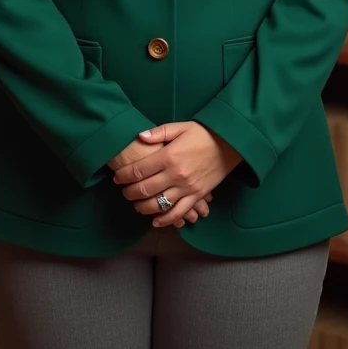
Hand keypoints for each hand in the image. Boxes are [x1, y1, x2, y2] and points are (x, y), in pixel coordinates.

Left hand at [112, 121, 242, 227]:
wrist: (229, 143)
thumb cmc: (203, 133)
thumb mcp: (180, 127)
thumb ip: (158, 132)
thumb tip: (140, 136)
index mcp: (169, 156)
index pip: (139, 170)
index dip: (125, 175)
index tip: (118, 177)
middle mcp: (176, 174)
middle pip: (145, 189)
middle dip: (130, 193)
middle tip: (124, 192)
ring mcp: (187, 187)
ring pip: (159, 204)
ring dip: (143, 207)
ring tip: (136, 205)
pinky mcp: (197, 195)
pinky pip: (179, 212)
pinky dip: (166, 220)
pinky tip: (155, 221)